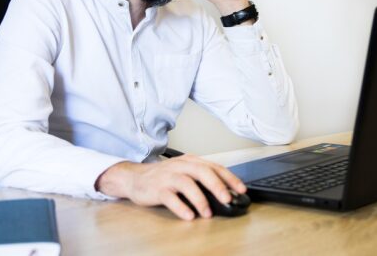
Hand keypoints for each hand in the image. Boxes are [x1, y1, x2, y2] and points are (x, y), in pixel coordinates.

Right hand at [94, 154, 246, 219]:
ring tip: (207, 213)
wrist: (134, 178)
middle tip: (227, 199)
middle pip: (202, 172)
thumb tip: (225, 193)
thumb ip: (202, 179)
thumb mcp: (184, 172)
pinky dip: (180, 207)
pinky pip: (170, 197)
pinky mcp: (156, 189)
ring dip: (200, 199)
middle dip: (217, 186)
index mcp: (190, 161)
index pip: (214, 167)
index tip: (241, 190)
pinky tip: (189, 216)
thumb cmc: (163, 177)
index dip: (229, 178)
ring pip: (186, 183)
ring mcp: (167, 176)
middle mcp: (180, 166)